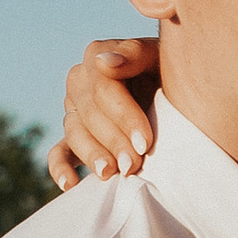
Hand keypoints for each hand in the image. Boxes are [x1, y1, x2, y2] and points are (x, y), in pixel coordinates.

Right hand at [48, 37, 161, 189]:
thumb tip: (103, 63)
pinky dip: (61, 168)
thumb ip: (133, 54)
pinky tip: (70, 184)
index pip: (101, 88)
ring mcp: (75, 111)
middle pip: (89, 114)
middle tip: (133, 164)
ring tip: (110, 173)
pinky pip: (59, 152)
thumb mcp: (159, 57)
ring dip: (92, 155)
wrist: (178, 94)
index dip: (123, 116)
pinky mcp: (74, 138)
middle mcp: (80, 83)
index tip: (145, 142)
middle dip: (113, 141)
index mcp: (97, 58)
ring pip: (74, 133)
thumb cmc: (171, 71)